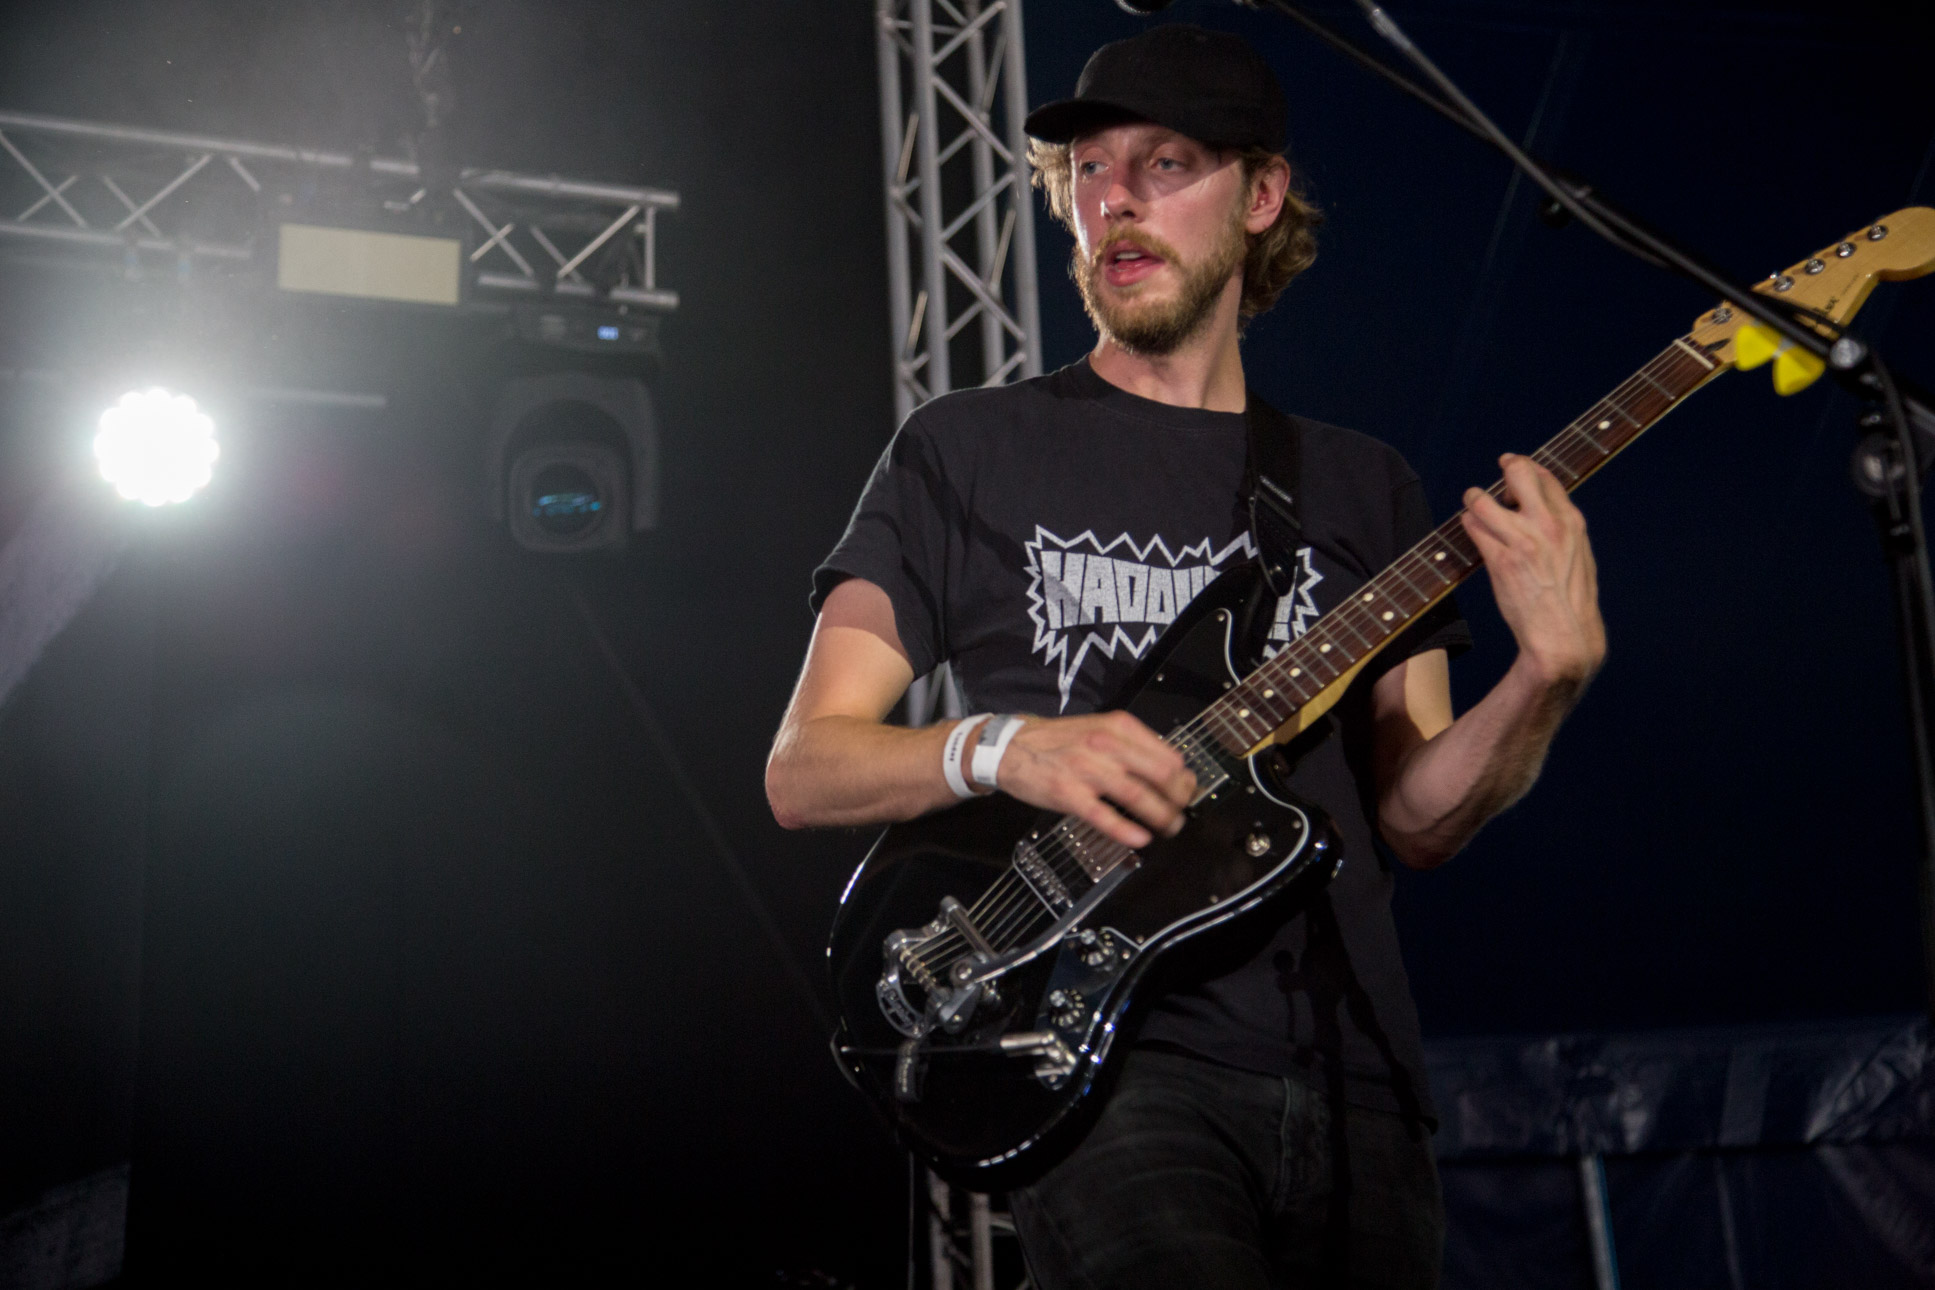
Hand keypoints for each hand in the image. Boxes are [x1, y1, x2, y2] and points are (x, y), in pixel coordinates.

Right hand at [995, 710, 1196, 849]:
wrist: (1012, 747)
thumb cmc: (1059, 741)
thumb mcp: (1099, 728)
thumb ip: (1132, 744)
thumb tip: (1169, 769)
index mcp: (1118, 726)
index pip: (1168, 755)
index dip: (1184, 778)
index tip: (1187, 791)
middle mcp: (1106, 745)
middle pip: (1161, 776)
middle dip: (1180, 799)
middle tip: (1182, 813)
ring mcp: (1087, 770)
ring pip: (1138, 797)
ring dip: (1162, 818)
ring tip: (1170, 829)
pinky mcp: (1069, 795)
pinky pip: (1104, 817)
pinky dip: (1127, 831)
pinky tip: (1141, 839)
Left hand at [1462, 454, 1607, 694]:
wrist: (1564, 636)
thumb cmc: (1570, 601)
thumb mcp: (1579, 556)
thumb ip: (1563, 530)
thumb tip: (1546, 510)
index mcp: (1571, 523)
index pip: (1546, 476)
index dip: (1526, 468)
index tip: (1512, 467)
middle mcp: (1547, 525)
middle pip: (1518, 472)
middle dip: (1504, 468)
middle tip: (1496, 481)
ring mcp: (1522, 540)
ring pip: (1483, 500)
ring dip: (1474, 499)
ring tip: (1474, 507)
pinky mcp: (1500, 560)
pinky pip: (1473, 527)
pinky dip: (1468, 525)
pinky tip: (1471, 530)